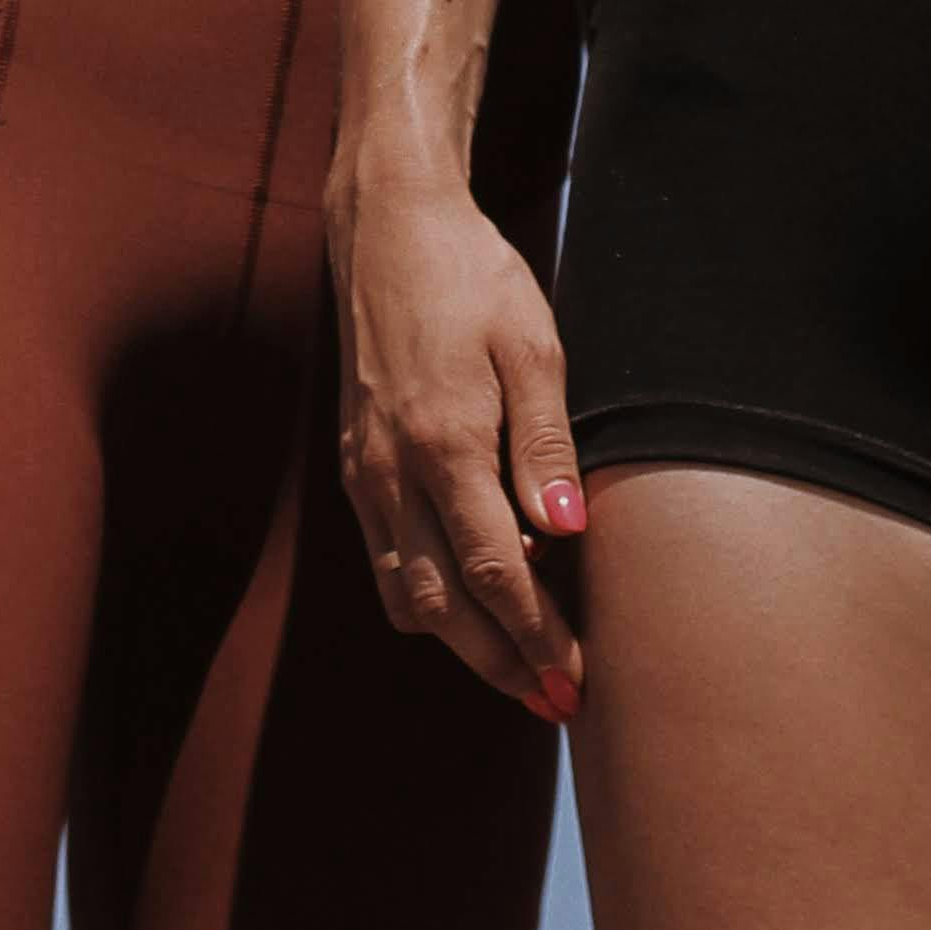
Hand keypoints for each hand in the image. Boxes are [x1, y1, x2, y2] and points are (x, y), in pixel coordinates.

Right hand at [329, 161, 587, 721]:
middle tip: (556, 702)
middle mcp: (393, 471)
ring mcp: (366, 472)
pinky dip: (426, 598)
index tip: (575, 680)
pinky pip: (384, 560)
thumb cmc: (472, 276)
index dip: (537, 637)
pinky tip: (467, 596)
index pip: (495, 574)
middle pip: (445, 608)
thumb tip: (565, 531)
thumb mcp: (530, 343)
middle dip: (502, 664)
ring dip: (461, 642)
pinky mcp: (354, 465)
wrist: (387, 227)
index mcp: (443, 442)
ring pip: (405, 596)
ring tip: (518, 660)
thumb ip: (545, 442)